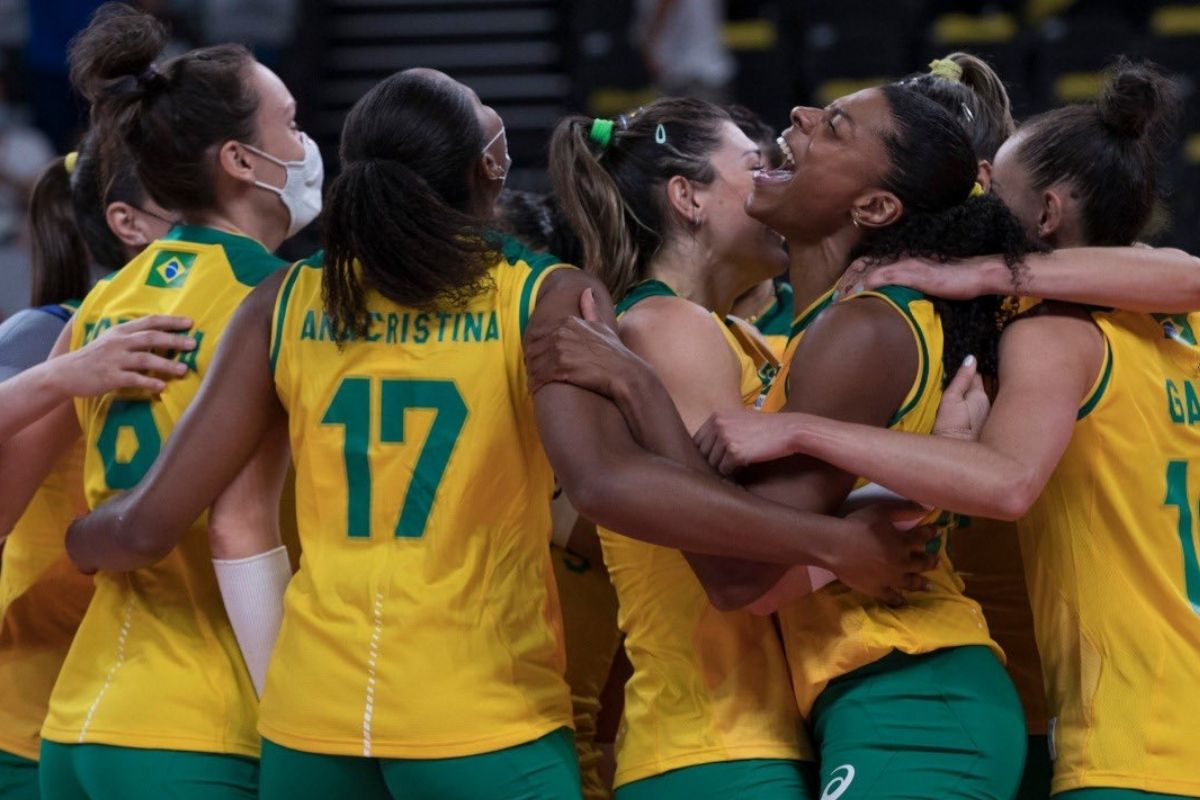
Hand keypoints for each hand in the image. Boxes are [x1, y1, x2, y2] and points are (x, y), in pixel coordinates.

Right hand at [52, 315, 194, 396]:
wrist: (66, 372)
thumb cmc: (95, 357)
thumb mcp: (112, 340)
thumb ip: (133, 337)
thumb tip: (162, 335)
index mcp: (121, 331)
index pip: (150, 321)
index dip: (171, 321)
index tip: (190, 322)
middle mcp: (119, 342)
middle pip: (151, 337)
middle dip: (173, 339)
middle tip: (193, 344)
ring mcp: (114, 360)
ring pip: (145, 359)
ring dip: (166, 364)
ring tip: (184, 369)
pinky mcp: (110, 377)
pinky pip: (133, 379)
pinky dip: (149, 382)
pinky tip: (162, 386)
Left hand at [524, 288, 651, 398]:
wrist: (624, 373)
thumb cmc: (614, 353)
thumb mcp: (602, 327)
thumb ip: (590, 309)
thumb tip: (587, 291)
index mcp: (568, 323)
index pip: (538, 336)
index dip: (536, 350)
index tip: (536, 360)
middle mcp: (561, 334)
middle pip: (533, 350)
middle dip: (531, 363)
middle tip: (532, 374)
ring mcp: (560, 350)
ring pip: (534, 364)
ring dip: (532, 375)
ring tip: (534, 384)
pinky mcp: (561, 368)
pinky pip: (540, 377)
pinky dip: (536, 384)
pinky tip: (537, 390)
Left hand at [694, 408, 790, 475]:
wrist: (789, 430)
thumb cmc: (767, 426)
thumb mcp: (740, 418)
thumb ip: (723, 428)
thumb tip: (707, 448)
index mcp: (717, 415)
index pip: (698, 440)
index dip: (706, 451)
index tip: (716, 457)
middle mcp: (718, 425)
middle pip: (703, 452)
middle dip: (714, 460)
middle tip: (727, 464)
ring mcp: (725, 439)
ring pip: (713, 463)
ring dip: (724, 467)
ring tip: (737, 465)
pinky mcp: (735, 453)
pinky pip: (724, 470)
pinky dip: (732, 472)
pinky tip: (743, 467)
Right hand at [828, 502, 939, 606]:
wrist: (835, 546)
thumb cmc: (857, 525)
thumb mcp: (881, 510)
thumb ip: (904, 508)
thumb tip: (926, 508)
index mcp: (903, 543)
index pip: (923, 538)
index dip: (930, 533)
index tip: (936, 532)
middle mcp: (901, 563)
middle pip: (921, 563)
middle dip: (930, 561)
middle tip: (935, 561)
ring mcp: (891, 579)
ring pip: (911, 582)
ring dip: (921, 582)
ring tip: (927, 585)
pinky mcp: (878, 589)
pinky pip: (892, 597)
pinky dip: (900, 600)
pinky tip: (903, 602)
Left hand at [838, 256, 997, 300]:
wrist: (977, 274)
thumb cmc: (956, 281)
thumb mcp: (926, 284)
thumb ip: (909, 287)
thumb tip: (897, 301)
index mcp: (902, 259)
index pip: (868, 264)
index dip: (851, 276)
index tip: (839, 292)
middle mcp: (900, 257)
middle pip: (861, 265)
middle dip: (844, 281)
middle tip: (832, 299)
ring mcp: (905, 263)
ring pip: (867, 270)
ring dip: (849, 284)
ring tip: (837, 300)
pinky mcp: (912, 272)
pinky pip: (882, 276)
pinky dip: (865, 285)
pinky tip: (855, 295)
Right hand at [933, 355, 989, 440]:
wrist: (959, 457)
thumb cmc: (950, 428)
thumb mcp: (950, 400)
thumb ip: (961, 379)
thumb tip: (971, 358)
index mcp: (980, 394)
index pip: (976, 375)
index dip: (968, 372)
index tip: (962, 371)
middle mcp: (990, 403)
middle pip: (984, 386)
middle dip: (977, 383)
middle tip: (964, 386)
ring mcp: (991, 415)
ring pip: (986, 398)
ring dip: (980, 396)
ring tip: (968, 401)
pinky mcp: (990, 426)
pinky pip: (987, 410)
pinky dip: (982, 408)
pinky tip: (973, 413)